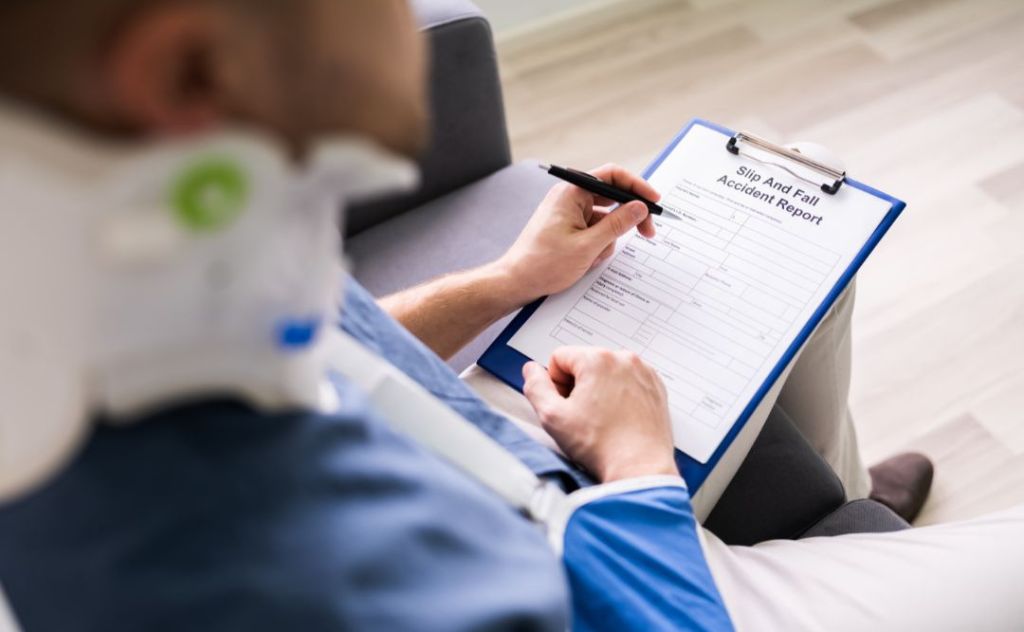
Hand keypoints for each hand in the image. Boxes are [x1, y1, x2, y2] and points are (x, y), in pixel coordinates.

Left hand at [494, 164, 659, 305]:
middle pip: (612, 199)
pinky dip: (596, 247)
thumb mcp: (588, 246)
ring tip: (591, 258)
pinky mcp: (569, 228)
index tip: (654, 201)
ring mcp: (569, 214)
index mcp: (571, 193)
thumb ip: (617, 224)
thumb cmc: (543, 264)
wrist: (516, 282)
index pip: (612, 176)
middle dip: (627, 220)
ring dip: (606, 241)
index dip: (637, 186)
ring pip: (605, 220)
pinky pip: (594, 232)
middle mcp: (570, 198)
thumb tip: (640, 208)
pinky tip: (584, 262)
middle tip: (647, 233)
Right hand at [522, 346, 677, 482]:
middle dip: (577, 385)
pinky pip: (627, 380)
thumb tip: (531, 371)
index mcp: (597, 359)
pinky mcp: (655, 386)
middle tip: (583, 415)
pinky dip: (620, 394)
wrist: (640, 468)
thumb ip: (535, 387)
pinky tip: (618, 418)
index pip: (559, 357)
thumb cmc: (601, 446)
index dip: (555, 383)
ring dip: (599, 389)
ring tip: (602, 419)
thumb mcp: (553, 417)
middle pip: (584, 362)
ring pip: (606, 371)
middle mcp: (623, 359)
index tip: (565, 404)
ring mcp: (643, 371)